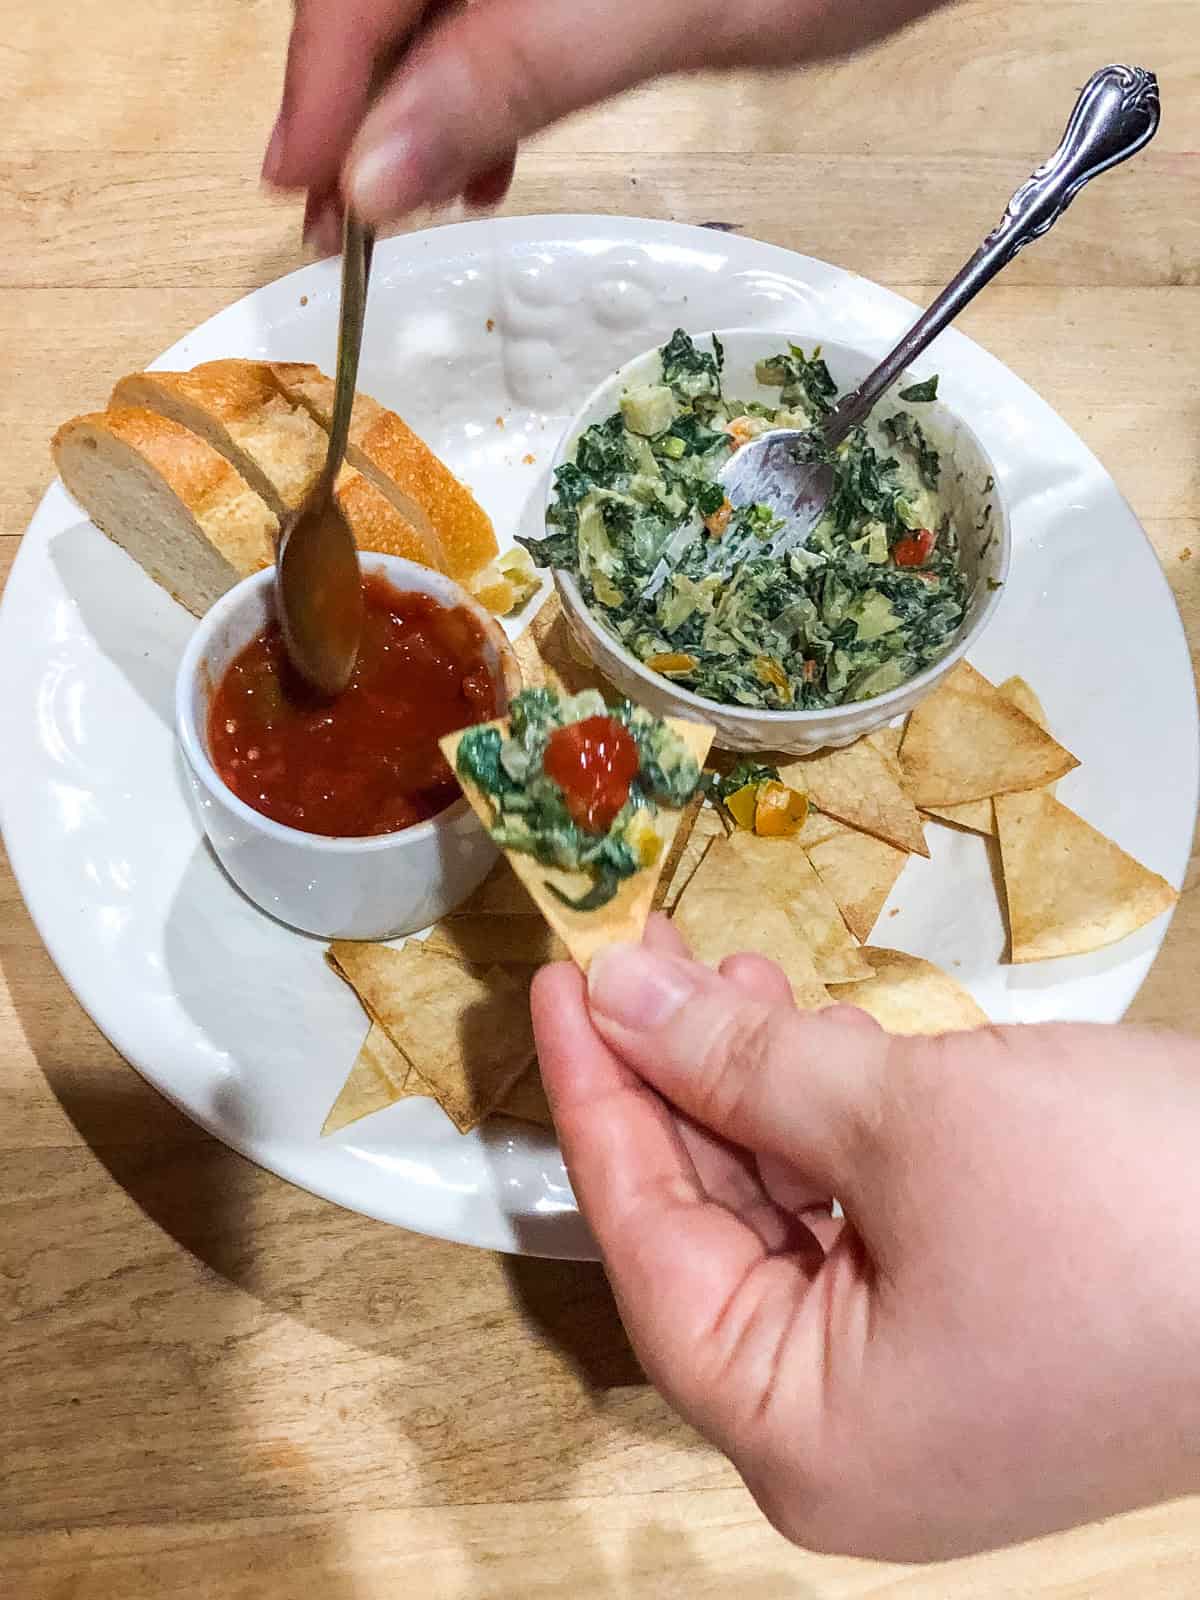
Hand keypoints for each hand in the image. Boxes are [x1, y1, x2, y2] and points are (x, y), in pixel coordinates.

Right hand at [264, 0, 949, 251]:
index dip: (321, 92)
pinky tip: (481, 148)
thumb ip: (510, 73)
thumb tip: (378, 169)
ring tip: (411, 203)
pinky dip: (480, 81)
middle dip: (358, 109)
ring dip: (415, 106)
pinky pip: (494, 7)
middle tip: (340, 225)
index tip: (303, 193)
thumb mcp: (665, 9)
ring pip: (436, 6)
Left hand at [533, 917, 1199, 1560]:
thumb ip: (743, 1064)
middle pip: (711, 1229)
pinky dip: (835, 1126)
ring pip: (788, 1216)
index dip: (597, 1099)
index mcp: (805, 1435)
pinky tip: (823, 1040)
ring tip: (742, 978)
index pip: (646, 1244)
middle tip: (653, 961)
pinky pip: (866, 1221)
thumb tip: (623, 997)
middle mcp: (850, 1435)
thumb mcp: (909, 1119)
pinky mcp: (984, 1326)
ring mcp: (923, 1386)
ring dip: (760, 1092)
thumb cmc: (1130, 1214)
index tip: (562, 988)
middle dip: (681, 1083)